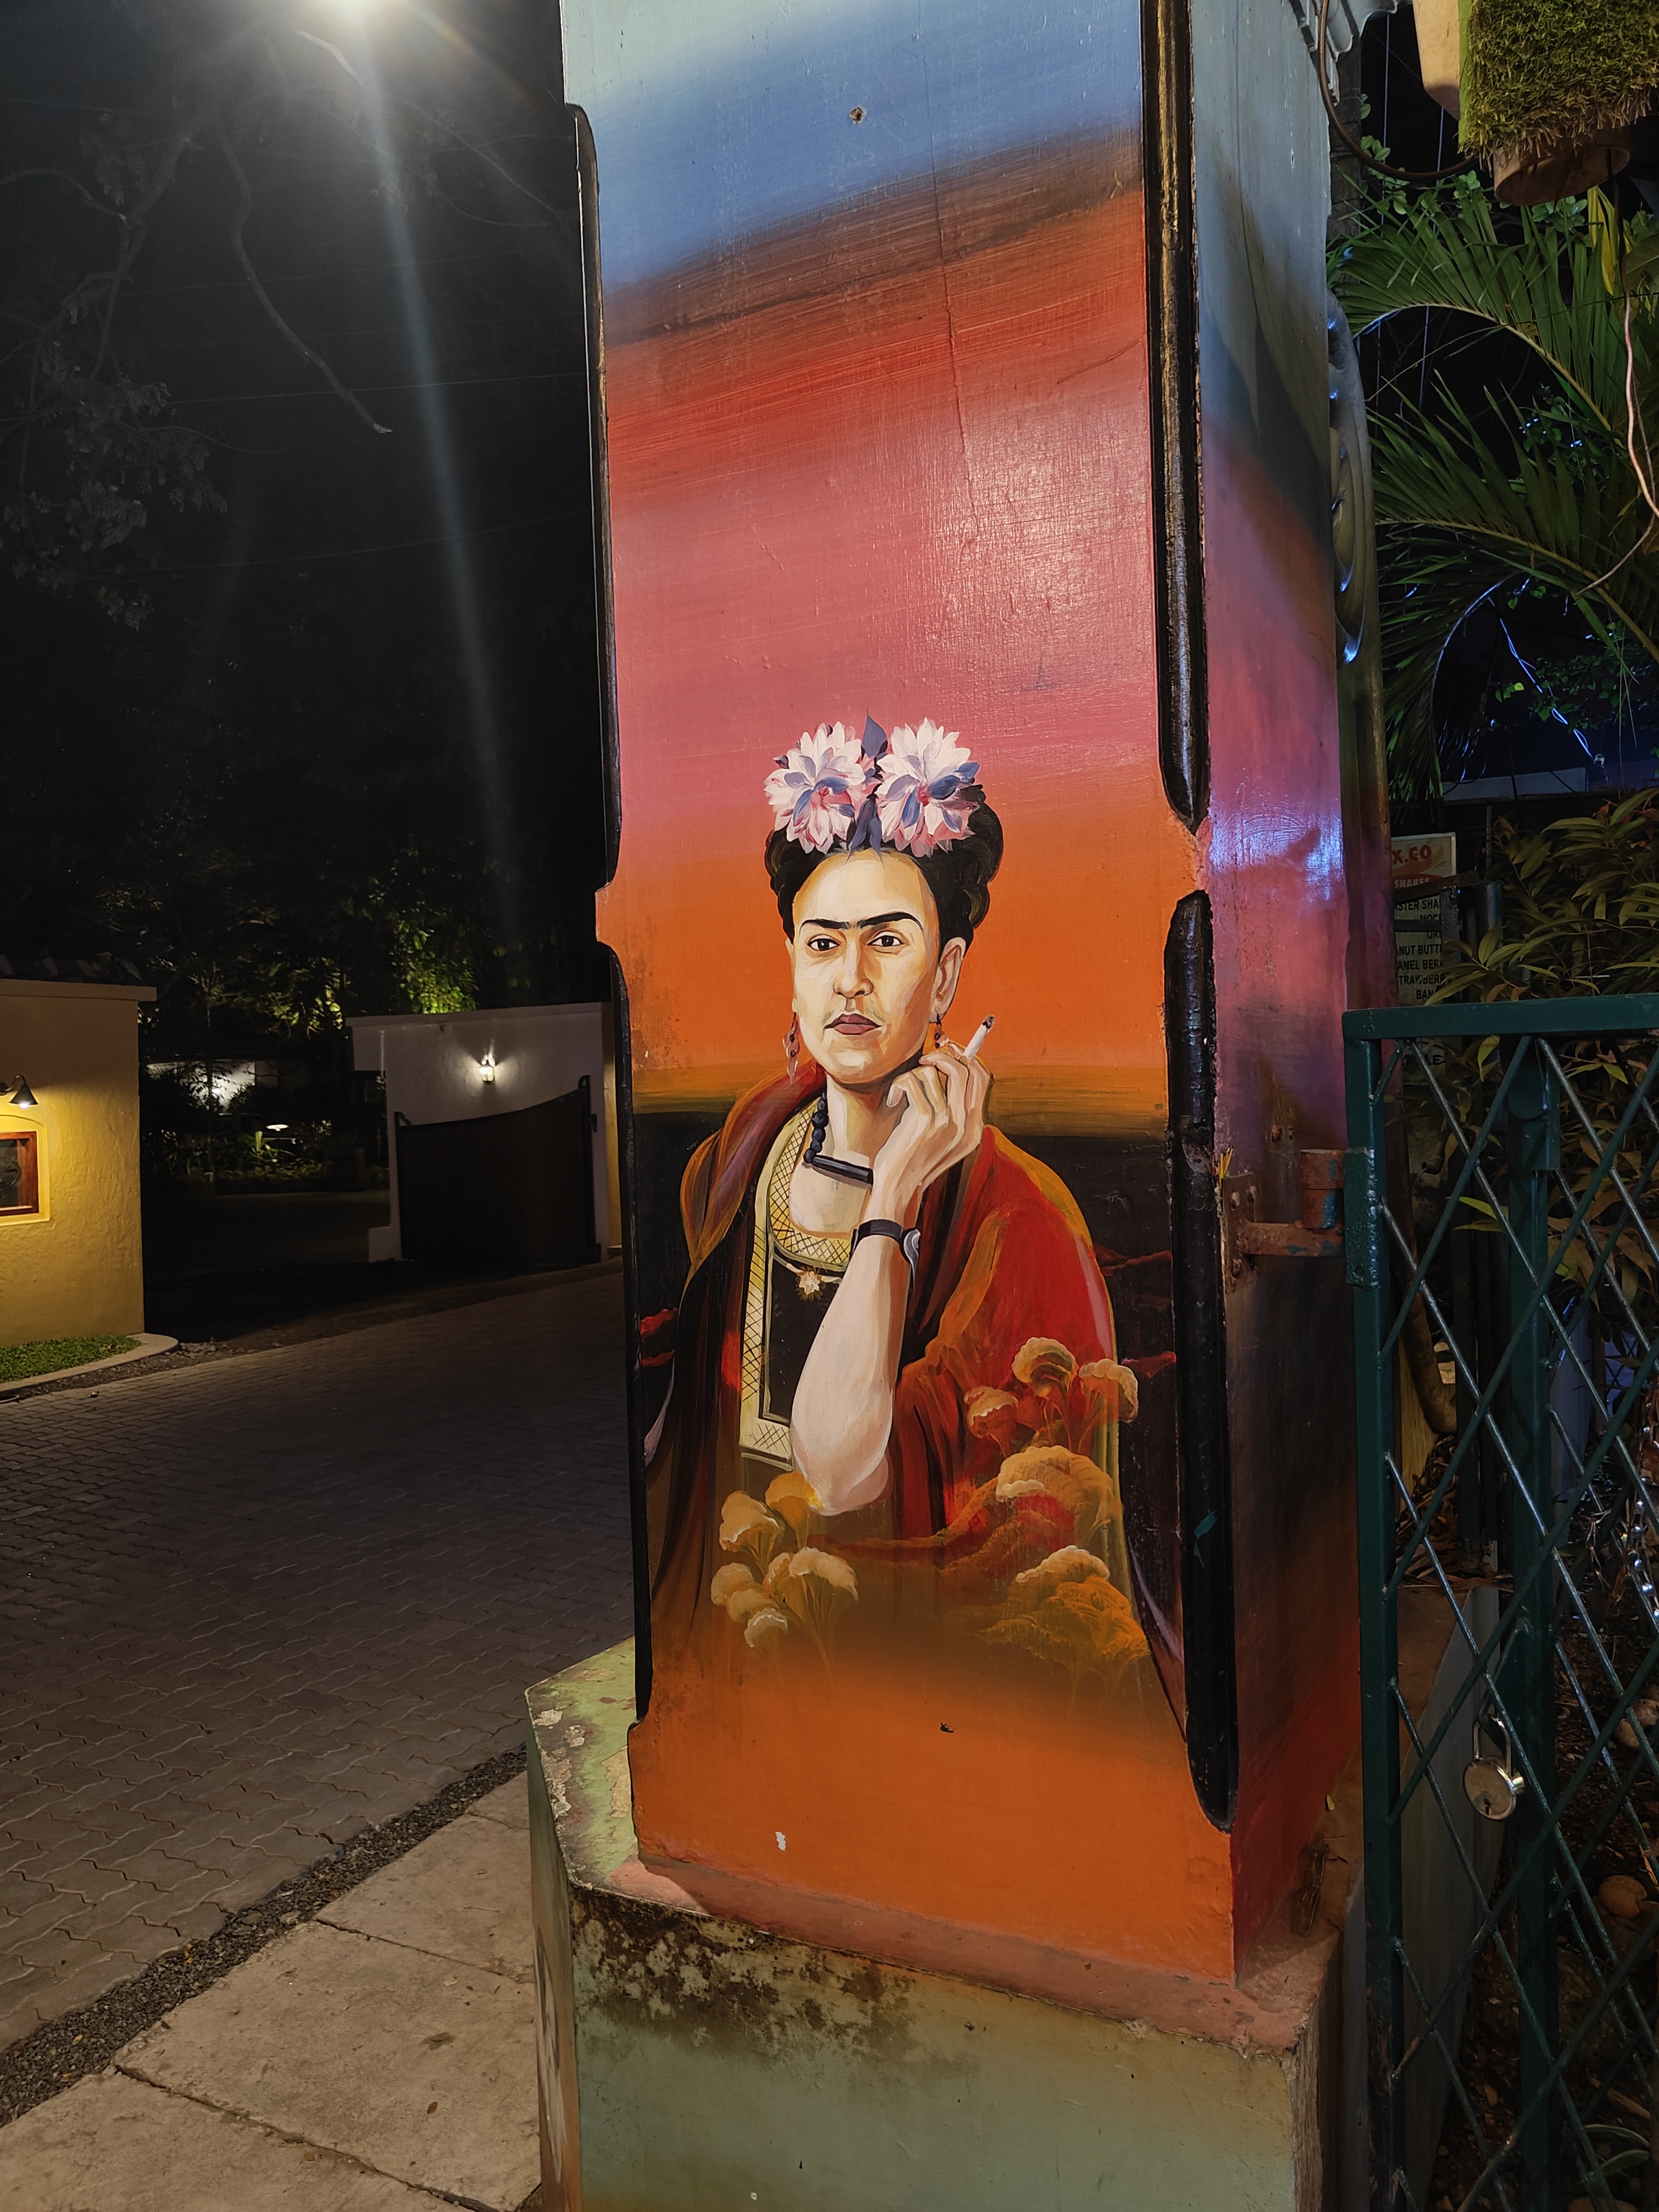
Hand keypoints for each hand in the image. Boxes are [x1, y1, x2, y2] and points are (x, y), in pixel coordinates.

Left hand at [869, 1041, 989, 1221]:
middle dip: (944, 1055)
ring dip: (914, 1074)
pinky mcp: (925, 1119)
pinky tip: (893, 1100)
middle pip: (966, 1069)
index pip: (982, 1078)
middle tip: (926, 1058)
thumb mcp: (942, 1136)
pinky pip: (913, 1081)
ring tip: (904, 1091)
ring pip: (937, 1072)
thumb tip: (949, 1067)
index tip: (948, 1050)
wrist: (899, 1186)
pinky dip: (899, 1085)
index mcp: (973, 1127)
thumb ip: (952, 1109)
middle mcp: (966, 1123)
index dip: (966, 1058)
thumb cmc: (913, 1158)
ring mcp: (948, 1121)